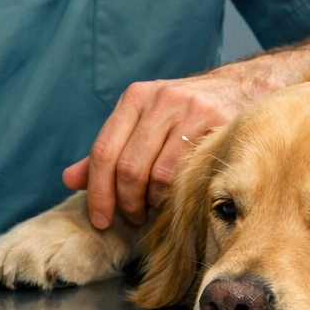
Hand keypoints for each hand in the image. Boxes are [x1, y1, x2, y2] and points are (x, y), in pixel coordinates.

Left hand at [63, 72, 251, 228]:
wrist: (240, 90)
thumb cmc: (184, 116)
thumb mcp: (142, 125)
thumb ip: (109, 153)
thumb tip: (69, 180)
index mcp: (134, 98)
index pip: (103, 151)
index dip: (98, 192)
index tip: (100, 219)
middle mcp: (160, 99)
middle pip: (128, 167)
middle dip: (126, 203)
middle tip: (133, 218)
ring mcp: (190, 110)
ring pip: (157, 175)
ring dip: (153, 203)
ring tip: (155, 209)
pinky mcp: (216, 124)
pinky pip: (187, 174)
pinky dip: (176, 196)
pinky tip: (177, 199)